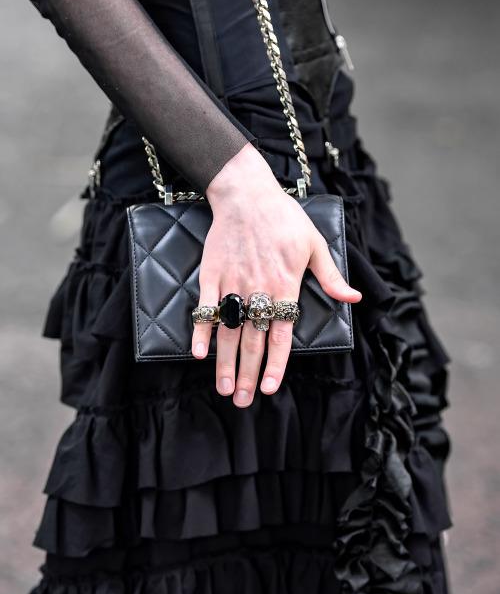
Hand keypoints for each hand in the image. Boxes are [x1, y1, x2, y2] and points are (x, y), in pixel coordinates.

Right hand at [191, 143, 361, 406]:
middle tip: (241, 400)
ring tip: (223, 387)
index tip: (269, 388)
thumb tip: (354, 299)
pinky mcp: (212, 273)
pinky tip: (198, 352)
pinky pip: (206, 307)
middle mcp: (258, 289)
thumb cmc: (284, 218)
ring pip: (228, 330)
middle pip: (252, 340)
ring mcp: (233, 282)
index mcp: (285, 285)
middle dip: (246, 373)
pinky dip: (201, 330)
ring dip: (225, 361)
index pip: (281, 334)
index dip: (276, 364)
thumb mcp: (316, 244)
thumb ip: (330, 277)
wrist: (247, 193)